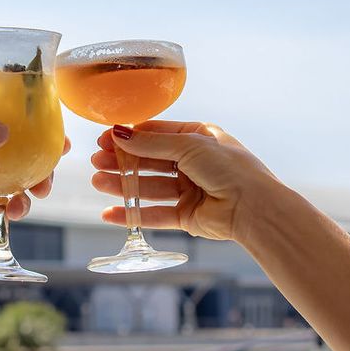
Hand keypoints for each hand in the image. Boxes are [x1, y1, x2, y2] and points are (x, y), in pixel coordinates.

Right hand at [87, 120, 285, 245]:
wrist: (254, 207)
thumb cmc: (229, 168)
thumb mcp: (189, 145)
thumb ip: (151, 143)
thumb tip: (119, 134)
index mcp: (198, 137)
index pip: (157, 134)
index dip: (130, 136)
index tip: (104, 139)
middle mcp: (194, 163)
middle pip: (149, 160)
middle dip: (122, 161)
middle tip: (96, 161)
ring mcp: (190, 190)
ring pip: (149, 186)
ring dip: (123, 185)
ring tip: (98, 182)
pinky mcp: (187, 216)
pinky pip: (155, 214)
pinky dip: (133, 214)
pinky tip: (110, 213)